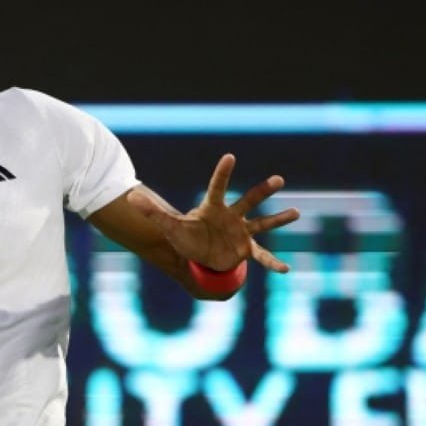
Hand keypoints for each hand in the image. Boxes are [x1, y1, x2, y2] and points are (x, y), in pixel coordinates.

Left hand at [163, 154, 299, 273]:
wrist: (197, 254)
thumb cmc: (185, 236)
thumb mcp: (169, 226)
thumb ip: (153, 211)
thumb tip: (129, 197)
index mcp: (213, 208)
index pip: (218, 187)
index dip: (222, 173)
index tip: (229, 157)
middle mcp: (232, 216)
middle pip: (249, 200)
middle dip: (263, 191)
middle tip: (279, 179)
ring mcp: (241, 232)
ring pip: (262, 223)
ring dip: (278, 219)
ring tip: (296, 213)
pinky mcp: (245, 249)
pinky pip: (262, 256)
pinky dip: (272, 263)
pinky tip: (285, 269)